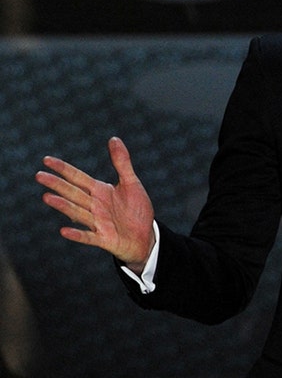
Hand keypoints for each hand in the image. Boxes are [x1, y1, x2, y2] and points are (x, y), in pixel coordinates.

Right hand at [36, 137, 154, 272]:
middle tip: (39, 175)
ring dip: (63, 206)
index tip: (46, 160)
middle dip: (57, 184)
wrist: (145, 235)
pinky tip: (64, 231)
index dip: (64, 169)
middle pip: (73, 193)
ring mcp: (98, 223)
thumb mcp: (131, 182)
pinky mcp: (104, 239)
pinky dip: (77, 234)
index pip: (78, 178)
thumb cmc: (136, 209)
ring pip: (77, 212)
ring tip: (47, 197)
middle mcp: (95, 205)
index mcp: (99, 191)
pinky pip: (89, 237)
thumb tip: (113, 138)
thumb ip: (122, 162)